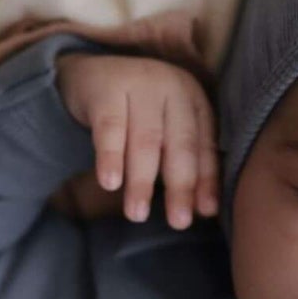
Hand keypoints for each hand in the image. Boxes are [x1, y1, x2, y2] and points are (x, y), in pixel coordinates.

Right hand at [55, 51, 220, 229]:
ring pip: (145, 141)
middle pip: (179, 144)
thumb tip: (206, 210)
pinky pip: (110, 129)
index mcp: (193, 100)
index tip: (205, 212)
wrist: (90, 76)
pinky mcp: (107, 88)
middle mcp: (172, 87)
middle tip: (178, 223)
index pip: (203, 146)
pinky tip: (109, 183)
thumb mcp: (167, 131)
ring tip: (137, 214)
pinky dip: (110, 158)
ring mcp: (140, 84)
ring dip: (141, 181)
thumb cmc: (138, 114)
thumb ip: (186, 163)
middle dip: (180, 186)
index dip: (206, 180)